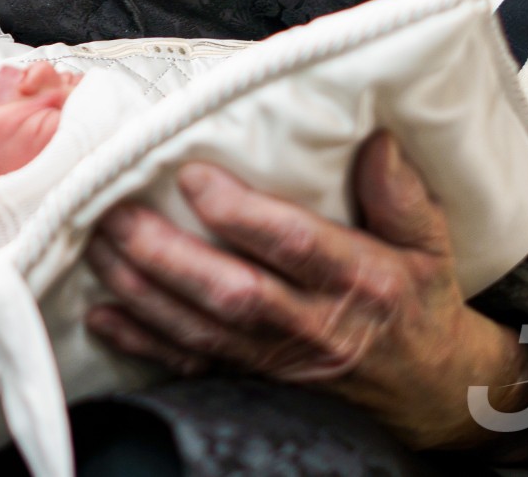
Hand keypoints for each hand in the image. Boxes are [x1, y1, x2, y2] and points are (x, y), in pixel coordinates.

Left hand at [84, 134, 527, 454]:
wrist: (429, 388)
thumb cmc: (419, 299)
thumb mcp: (430, 242)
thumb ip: (401, 191)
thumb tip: (377, 138)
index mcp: (359, 278)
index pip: (293, 244)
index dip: (240, 213)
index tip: (192, 175)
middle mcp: (313, 322)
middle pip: (231, 292)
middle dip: (166, 254)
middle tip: (116, 213)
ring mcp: (279, 357)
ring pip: (200, 329)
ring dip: (141, 291)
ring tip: (98, 246)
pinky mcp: (255, 378)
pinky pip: (191, 364)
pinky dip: (142, 343)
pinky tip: (102, 316)